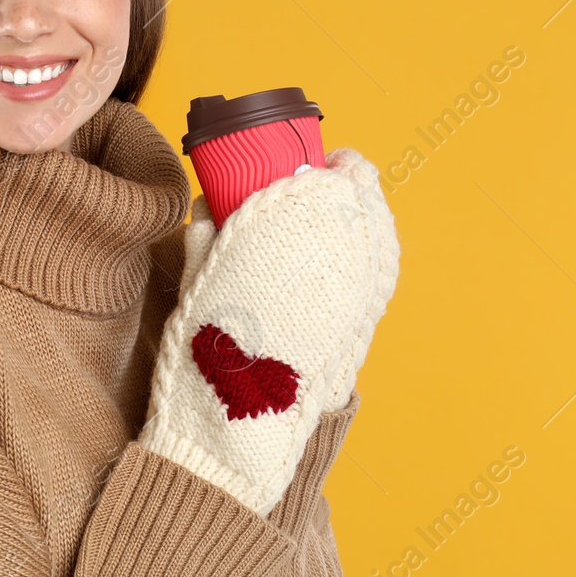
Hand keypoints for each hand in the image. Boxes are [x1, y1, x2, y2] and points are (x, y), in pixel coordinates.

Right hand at [140, 149, 399, 515]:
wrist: (237, 416)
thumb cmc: (206, 344)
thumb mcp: (196, 275)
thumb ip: (206, 233)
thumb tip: (208, 204)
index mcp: (287, 230)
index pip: (330, 178)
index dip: (333, 165)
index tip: (321, 161)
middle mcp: (334, 254)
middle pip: (362, 199)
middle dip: (352, 184)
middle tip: (336, 177)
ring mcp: (356, 291)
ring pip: (378, 235)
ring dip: (367, 216)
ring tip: (351, 210)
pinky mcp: (364, 324)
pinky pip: (379, 275)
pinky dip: (374, 256)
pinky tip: (361, 255)